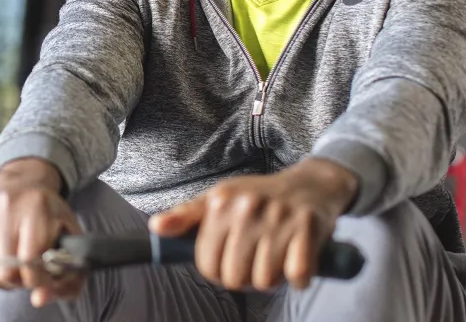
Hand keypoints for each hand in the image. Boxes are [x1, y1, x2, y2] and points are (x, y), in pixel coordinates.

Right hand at [0, 158, 83, 307]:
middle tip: (24, 275)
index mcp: (37, 207)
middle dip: (16, 281)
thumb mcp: (69, 235)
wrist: (24, 183)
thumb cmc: (50, 215)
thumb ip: (67, 273)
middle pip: (4, 270)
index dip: (35, 280)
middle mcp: (7, 205)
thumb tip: (39, 299)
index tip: (41, 278)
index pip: (29, 261)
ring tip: (11, 270)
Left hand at [148, 158, 357, 290]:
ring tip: (277, 254)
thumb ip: (186, 216)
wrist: (310, 184)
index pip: (207, 264)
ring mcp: (279, 217)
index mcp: (221, 201)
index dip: (219, 270)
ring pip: (265, 280)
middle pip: (235, 277)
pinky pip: (296, 276)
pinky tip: (297, 257)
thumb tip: (155, 227)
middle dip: (247, 276)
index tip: (232, 258)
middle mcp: (247, 207)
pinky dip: (299, 277)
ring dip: (273, 277)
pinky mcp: (308, 229)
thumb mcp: (219, 199)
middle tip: (257, 256)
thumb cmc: (258, 197)